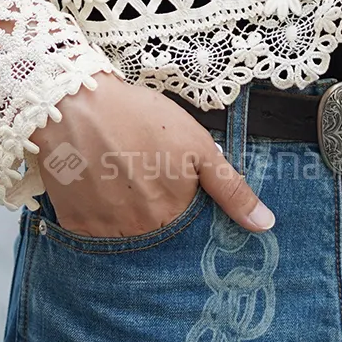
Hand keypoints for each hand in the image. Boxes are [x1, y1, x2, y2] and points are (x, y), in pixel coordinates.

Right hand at [28, 72, 275, 236]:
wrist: (76, 103)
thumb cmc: (140, 117)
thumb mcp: (197, 144)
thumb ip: (231, 188)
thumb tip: (266, 226)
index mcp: (174, 215)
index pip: (190, 232)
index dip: (184, 207)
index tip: (174, 187)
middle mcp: (141, 233)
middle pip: (158, 236)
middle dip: (157, 213)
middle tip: (145, 177)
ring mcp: (106, 234)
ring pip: (127, 238)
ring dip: (129, 216)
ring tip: (122, 177)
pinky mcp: (76, 227)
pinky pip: (95, 236)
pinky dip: (100, 215)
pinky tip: (100, 184)